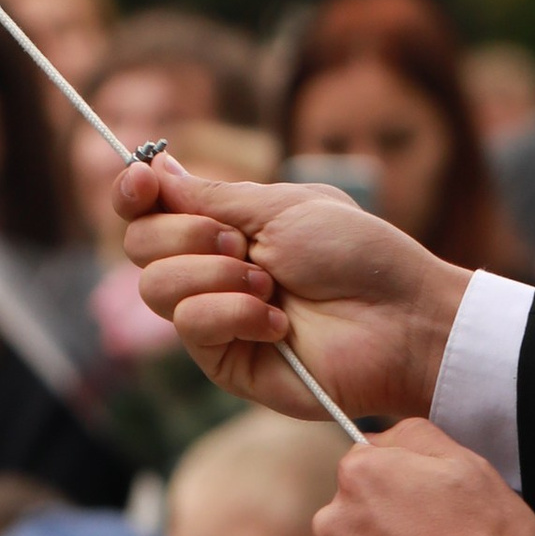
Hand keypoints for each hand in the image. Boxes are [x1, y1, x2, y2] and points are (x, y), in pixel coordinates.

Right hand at [116, 161, 468, 429]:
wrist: (402, 319)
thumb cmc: (358, 254)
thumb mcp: (283, 207)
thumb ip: (211, 196)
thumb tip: (158, 172)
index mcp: (226, 227)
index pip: (150, 210)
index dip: (133, 193)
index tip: (141, 181)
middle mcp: (213, 271)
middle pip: (139, 246)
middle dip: (187, 234)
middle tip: (243, 242)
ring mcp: (217, 319)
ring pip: (156, 288)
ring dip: (215, 275)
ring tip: (270, 284)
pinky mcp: (227, 363)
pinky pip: (192, 327)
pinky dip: (233, 313)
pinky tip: (277, 323)